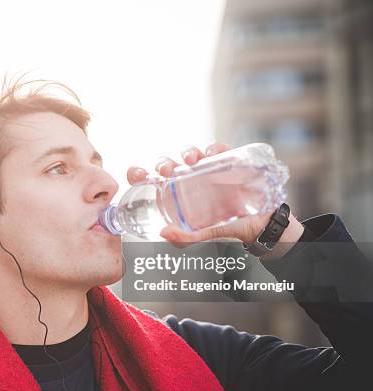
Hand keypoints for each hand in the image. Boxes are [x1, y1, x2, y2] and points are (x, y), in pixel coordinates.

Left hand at [126, 142, 300, 253]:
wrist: (260, 227)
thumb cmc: (228, 229)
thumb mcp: (204, 236)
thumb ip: (185, 237)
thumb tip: (163, 233)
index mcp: (176, 195)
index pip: (152, 181)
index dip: (140, 174)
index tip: (135, 175)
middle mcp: (188, 180)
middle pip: (170, 165)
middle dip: (164, 163)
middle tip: (165, 171)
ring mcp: (208, 170)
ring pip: (192, 154)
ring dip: (188, 152)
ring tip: (190, 160)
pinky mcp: (229, 163)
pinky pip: (220, 149)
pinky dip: (214, 147)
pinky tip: (211, 153)